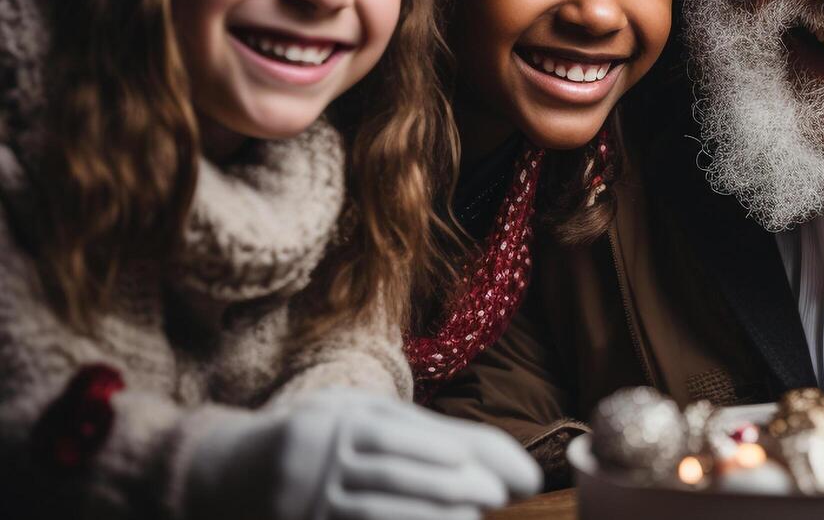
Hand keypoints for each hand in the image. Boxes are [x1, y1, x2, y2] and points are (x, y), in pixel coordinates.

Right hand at [183, 389, 540, 519]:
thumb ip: (415, 432)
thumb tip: (481, 454)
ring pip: (377, 511)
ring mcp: (306, 499)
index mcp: (340, 420)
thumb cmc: (311, 439)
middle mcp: (321, 456)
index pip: (404, 433)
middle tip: (498, 495)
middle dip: (454, 485)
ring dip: (431, 516)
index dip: (455, 449)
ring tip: (471, 519)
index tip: (495, 466)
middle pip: (396, 472)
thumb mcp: (354, 419)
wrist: (220, 474)